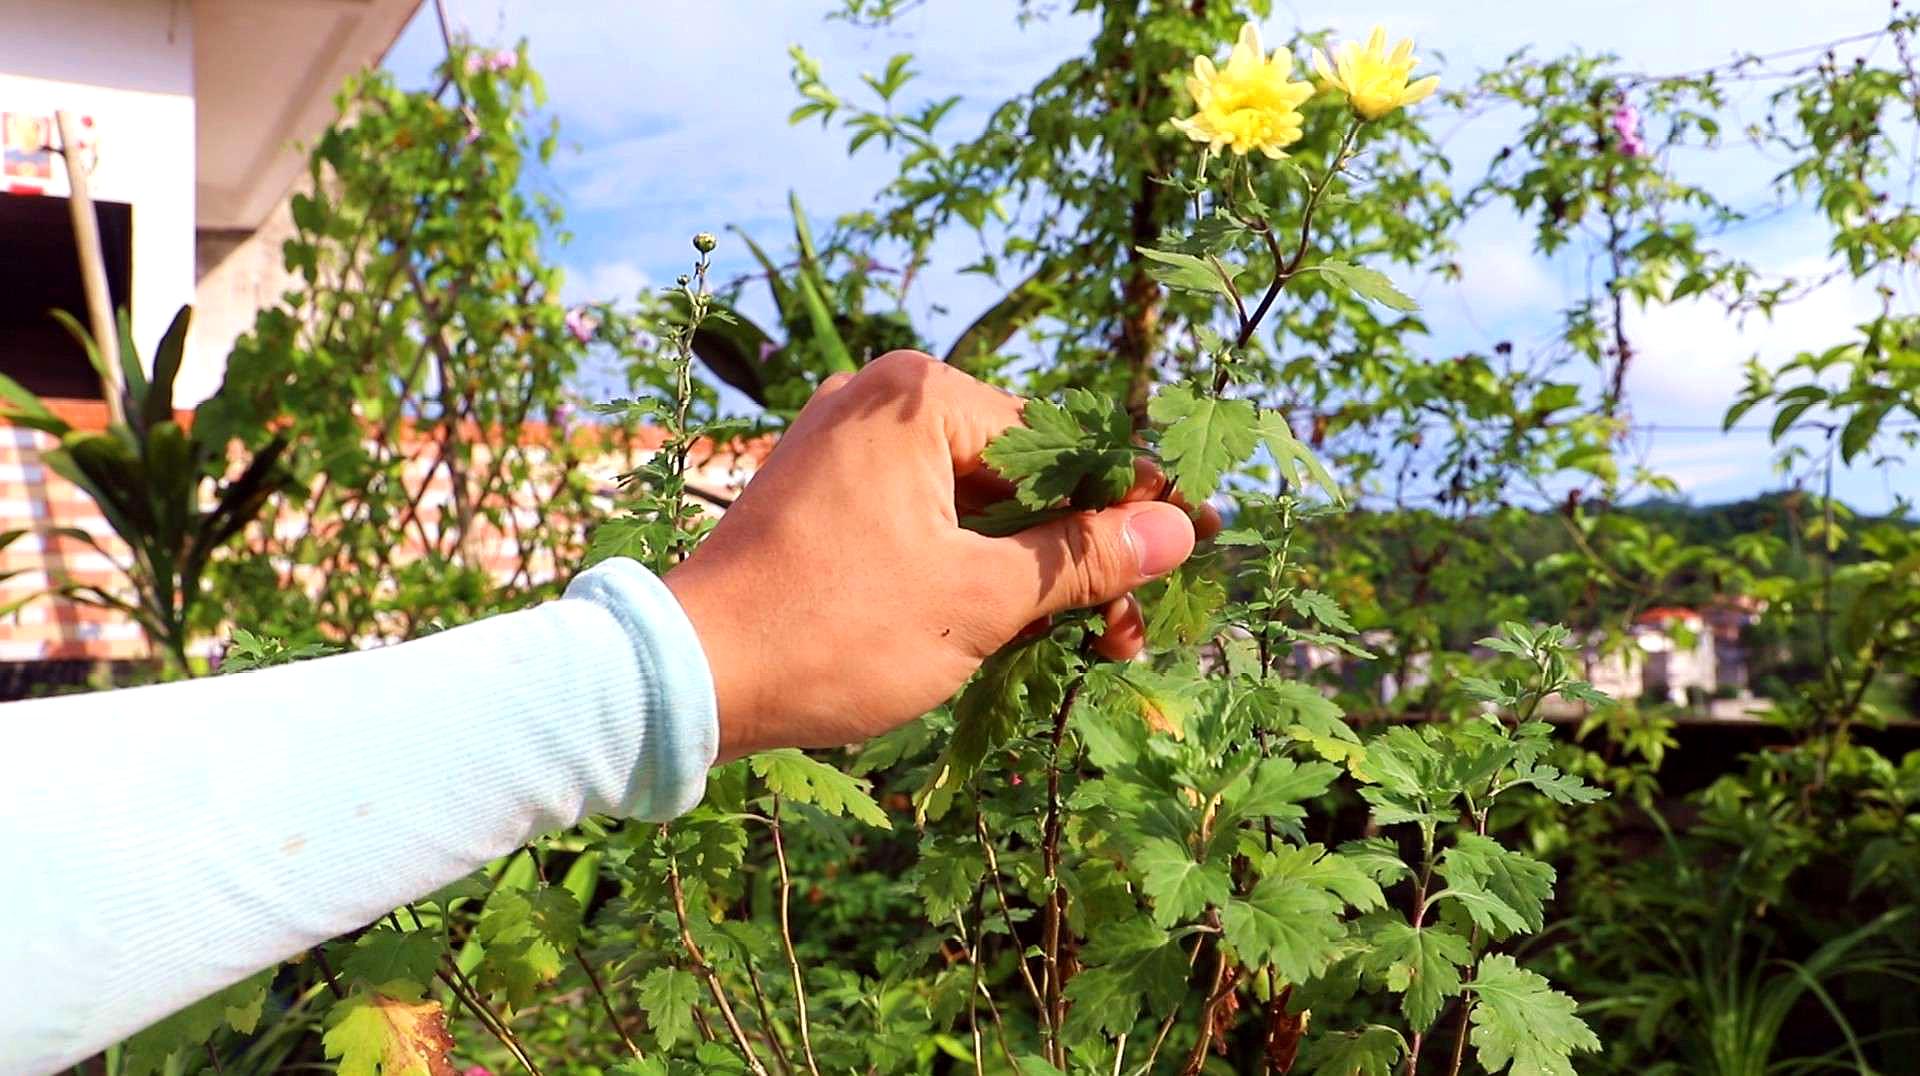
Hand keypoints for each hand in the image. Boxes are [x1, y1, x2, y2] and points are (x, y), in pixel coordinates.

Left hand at [664, 351, 1218, 760]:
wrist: (689, 673)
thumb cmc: (835, 630)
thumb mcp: (980, 600)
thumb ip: (1083, 557)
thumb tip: (1179, 530)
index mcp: (921, 397)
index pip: (1061, 446)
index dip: (1126, 513)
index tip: (1180, 562)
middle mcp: (880, 397)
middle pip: (1019, 471)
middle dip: (1076, 552)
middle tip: (1126, 633)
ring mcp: (845, 441)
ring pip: (973, 499)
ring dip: (1026, 566)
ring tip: (1078, 641)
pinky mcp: (823, 488)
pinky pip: (923, 514)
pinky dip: (967, 562)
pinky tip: (1006, 622)